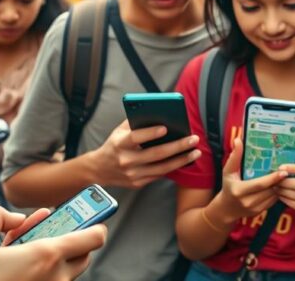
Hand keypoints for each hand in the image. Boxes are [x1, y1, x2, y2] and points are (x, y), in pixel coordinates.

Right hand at [0, 207, 106, 280]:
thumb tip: (15, 217)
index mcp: (45, 256)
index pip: (94, 238)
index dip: (96, 224)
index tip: (89, 217)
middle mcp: (55, 277)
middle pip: (84, 254)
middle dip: (72, 239)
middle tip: (50, 230)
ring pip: (69, 271)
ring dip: (56, 257)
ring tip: (25, 249)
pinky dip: (45, 273)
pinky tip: (20, 267)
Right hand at [86, 120, 200, 188]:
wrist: (99, 169)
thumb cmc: (114, 145)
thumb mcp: (119, 131)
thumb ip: (136, 121)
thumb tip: (158, 112)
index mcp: (120, 144)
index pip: (136, 137)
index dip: (151, 133)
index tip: (166, 128)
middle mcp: (126, 160)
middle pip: (156, 154)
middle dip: (177, 146)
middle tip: (193, 139)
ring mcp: (132, 174)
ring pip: (162, 168)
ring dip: (181, 160)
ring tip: (195, 152)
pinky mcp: (138, 183)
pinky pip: (159, 175)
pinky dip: (173, 168)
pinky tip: (185, 160)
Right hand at [209, 138, 285, 225]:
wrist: (226, 209)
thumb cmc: (228, 186)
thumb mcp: (228, 171)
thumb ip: (235, 156)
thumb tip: (238, 139)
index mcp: (239, 190)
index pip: (260, 184)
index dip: (273, 178)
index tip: (284, 171)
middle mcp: (247, 201)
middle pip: (269, 191)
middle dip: (280, 182)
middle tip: (289, 171)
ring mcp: (254, 209)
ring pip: (273, 197)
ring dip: (281, 187)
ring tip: (287, 177)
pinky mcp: (259, 212)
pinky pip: (272, 202)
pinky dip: (277, 193)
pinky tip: (280, 185)